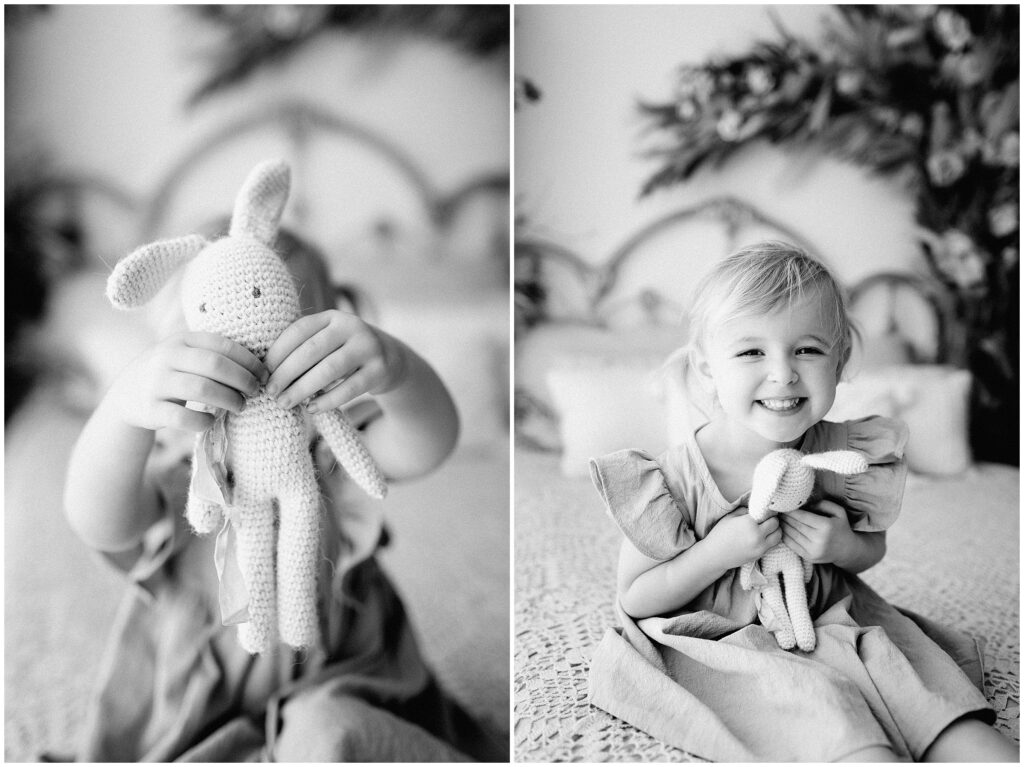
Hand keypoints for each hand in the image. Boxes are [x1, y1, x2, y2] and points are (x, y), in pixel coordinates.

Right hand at [109, 332, 266, 432]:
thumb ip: (213, 353)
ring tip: (240, 406)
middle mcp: (166, 356)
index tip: (264, 374)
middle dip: (242, 380)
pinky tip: (212, 420)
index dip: (249, 360)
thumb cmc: (171, 373)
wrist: (125, 395)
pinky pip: (183, 418)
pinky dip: (203, 421)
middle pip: (215, 365)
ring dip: (228, 399)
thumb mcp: (185, 353)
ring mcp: (155, 382)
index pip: (222, 345)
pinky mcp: (149, 409)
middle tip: (255, 391)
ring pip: (201, 389)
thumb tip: (261, 365)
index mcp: (181, 339)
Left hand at [263, 310, 405, 412]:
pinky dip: (328, 400)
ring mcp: (368, 347)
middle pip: (312, 351)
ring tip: (285, 403)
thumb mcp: (326, 342)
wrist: (389, 359)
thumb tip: (265, 372)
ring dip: (303, 389)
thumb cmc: (343, 353)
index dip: (277, 352)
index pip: (298, 331)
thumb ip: (303, 348)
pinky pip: (350, 388)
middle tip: (270, 393)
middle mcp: (351, 326)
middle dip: (286, 373)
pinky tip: (312, 409)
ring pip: (329, 369)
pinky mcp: (380, 369)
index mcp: (332, 317)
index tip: (262, 373)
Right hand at [705, 507, 782, 569]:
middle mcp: (757, 535)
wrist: (715, 555)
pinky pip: (773, 545)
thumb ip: (745, 510)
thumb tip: (757, 509)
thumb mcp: (730, 516)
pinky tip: (763, 536)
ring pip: (778, 535)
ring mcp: (760, 546)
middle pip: (776, 524)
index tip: (767, 510)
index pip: (769, 514)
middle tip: (767, 518)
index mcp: (749, 522)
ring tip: (768, 528)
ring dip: (775, 530)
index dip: (769, 511)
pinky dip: (771, 539)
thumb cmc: (720, 533)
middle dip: (773, 520)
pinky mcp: (760, 555)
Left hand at [779, 499, 856, 563]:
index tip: (783, 505)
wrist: (847, 550)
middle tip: (776, 510)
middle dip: (785, 517)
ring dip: (783, 526)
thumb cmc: (841, 527)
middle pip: (795, 525)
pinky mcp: (808, 557)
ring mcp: (813, 550)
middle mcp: (819, 539)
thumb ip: (823, 504)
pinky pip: (792, 545)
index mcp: (826, 526)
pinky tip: (781, 529)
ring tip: (777, 518)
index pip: (802, 516)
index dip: (790, 510)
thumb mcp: (838, 511)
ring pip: (792, 535)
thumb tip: (805, 504)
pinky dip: (785, 536)